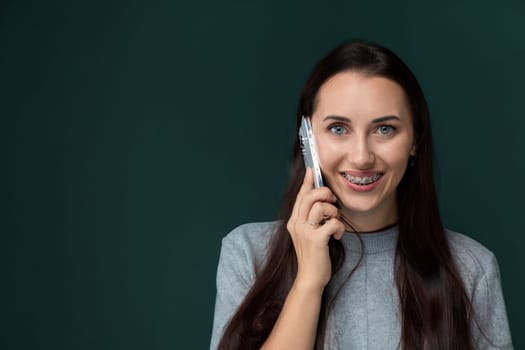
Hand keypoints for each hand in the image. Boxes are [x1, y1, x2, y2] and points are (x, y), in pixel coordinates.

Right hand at [286, 168, 345, 293]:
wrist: (310, 278)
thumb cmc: (313, 256)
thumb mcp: (308, 235)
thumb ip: (311, 220)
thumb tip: (322, 203)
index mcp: (294, 221)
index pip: (300, 196)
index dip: (307, 182)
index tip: (312, 169)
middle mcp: (296, 224)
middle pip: (310, 196)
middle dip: (326, 194)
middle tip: (333, 203)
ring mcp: (305, 232)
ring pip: (321, 206)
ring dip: (334, 212)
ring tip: (336, 222)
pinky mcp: (316, 240)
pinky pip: (333, 222)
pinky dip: (340, 227)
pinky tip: (338, 236)